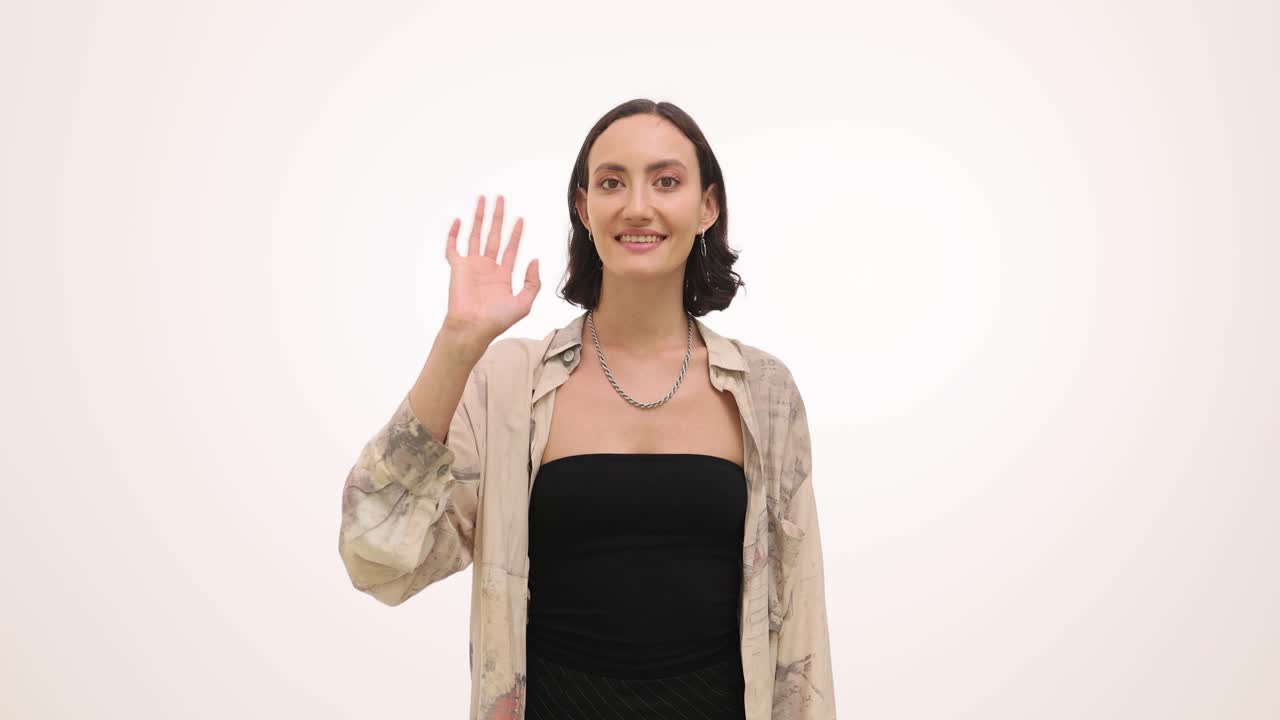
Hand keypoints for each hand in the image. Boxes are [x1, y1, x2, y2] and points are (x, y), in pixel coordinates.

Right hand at [440, 194, 540, 345]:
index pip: (510, 248)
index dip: (516, 234)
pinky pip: (453, 248)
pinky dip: (453, 235)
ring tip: (482, 199)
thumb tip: (535, 260)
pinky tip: (458, 221)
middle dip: (497, 217)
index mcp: (503, 275)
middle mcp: (487, 268)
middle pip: (493, 235)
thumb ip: (533, 282)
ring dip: (478, 217)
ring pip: (475, 235)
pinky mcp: (457, 268)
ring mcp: (472, 266)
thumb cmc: (497, 320)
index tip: (520, 219)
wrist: (473, 328)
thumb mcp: (524, 303)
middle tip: (500, 198)